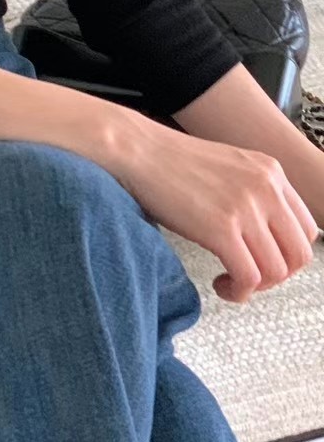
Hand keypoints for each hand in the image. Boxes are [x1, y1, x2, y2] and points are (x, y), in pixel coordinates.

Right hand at [105, 116, 320, 302]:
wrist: (135, 150)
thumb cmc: (168, 162)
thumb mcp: (227, 168)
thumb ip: (250, 192)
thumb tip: (259, 234)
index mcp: (271, 172)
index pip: (307, 229)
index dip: (287, 255)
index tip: (263, 261)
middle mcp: (266, 188)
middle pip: (299, 254)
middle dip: (276, 276)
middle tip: (249, 278)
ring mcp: (246, 208)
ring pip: (276, 271)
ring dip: (255, 287)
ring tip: (230, 283)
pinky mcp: (221, 228)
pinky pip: (249, 277)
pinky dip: (238, 291)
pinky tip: (220, 286)